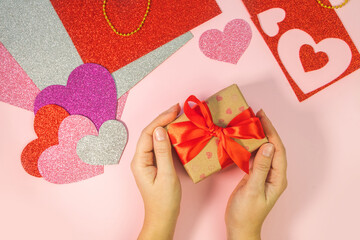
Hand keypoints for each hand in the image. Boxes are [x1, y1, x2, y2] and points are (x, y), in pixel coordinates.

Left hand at [131, 104, 181, 239]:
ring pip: (154, 138)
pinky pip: (158, 145)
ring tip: (177, 115)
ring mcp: (146, 161)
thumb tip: (160, 130)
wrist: (163, 217)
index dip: (160, 119)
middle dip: (162, 119)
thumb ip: (163, 152)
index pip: (148, 133)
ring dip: (165, 125)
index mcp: (140, 161)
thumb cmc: (164, 200)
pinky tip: (175, 131)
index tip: (174, 110)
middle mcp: (140, 159)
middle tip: (177, 107)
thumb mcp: (166, 175)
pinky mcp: (153, 164)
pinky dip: (167, 136)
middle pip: (149, 133)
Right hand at [225, 109, 287, 239]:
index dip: (271, 131)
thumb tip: (268, 145)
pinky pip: (255, 157)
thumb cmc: (247, 212)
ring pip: (264, 150)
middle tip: (256, 115)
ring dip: (258, 136)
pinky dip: (251, 146)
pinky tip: (244, 140)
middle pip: (273, 147)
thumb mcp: (253, 189)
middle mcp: (274, 174)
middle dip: (266, 130)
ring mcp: (264, 174)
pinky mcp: (255, 175)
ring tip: (250, 123)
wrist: (240, 227)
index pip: (277, 149)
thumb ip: (261, 167)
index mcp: (277, 177)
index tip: (262, 117)